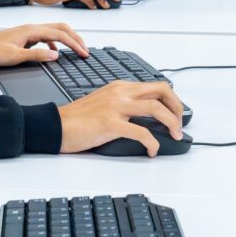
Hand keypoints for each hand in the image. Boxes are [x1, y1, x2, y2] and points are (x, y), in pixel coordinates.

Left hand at [0, 22, 88, 65]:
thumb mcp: (15, 56)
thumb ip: (36, 55)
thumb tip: (56, 56)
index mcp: (31, 30)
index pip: (59, 34)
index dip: (74, 43)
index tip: (83, 53)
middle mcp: (32, 28)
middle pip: (61, 28)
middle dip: (75, 38)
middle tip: (85, 50)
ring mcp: (30, 31)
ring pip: (54, 31)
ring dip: (67, 39)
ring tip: (76, 50)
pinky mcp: (27, 36)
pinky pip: (46, 37)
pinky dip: (56, 43)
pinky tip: (56, 53)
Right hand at [58, 80, 184, 155]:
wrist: (56, 125)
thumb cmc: (77, 118)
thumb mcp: (103, 102)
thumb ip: (123, 103)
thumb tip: (144, 116)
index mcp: (119, 87)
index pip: (154, 86)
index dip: (171, 99)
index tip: (175, 113)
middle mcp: (119, 92)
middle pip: (161, 90)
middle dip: (177, 107)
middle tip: (179, 123)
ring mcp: (115, 106)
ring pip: (155, 108)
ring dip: (171, 123)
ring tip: (174, 135)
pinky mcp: (110, 123)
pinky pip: (141, 133)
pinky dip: (153, 143)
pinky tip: (152, 151)